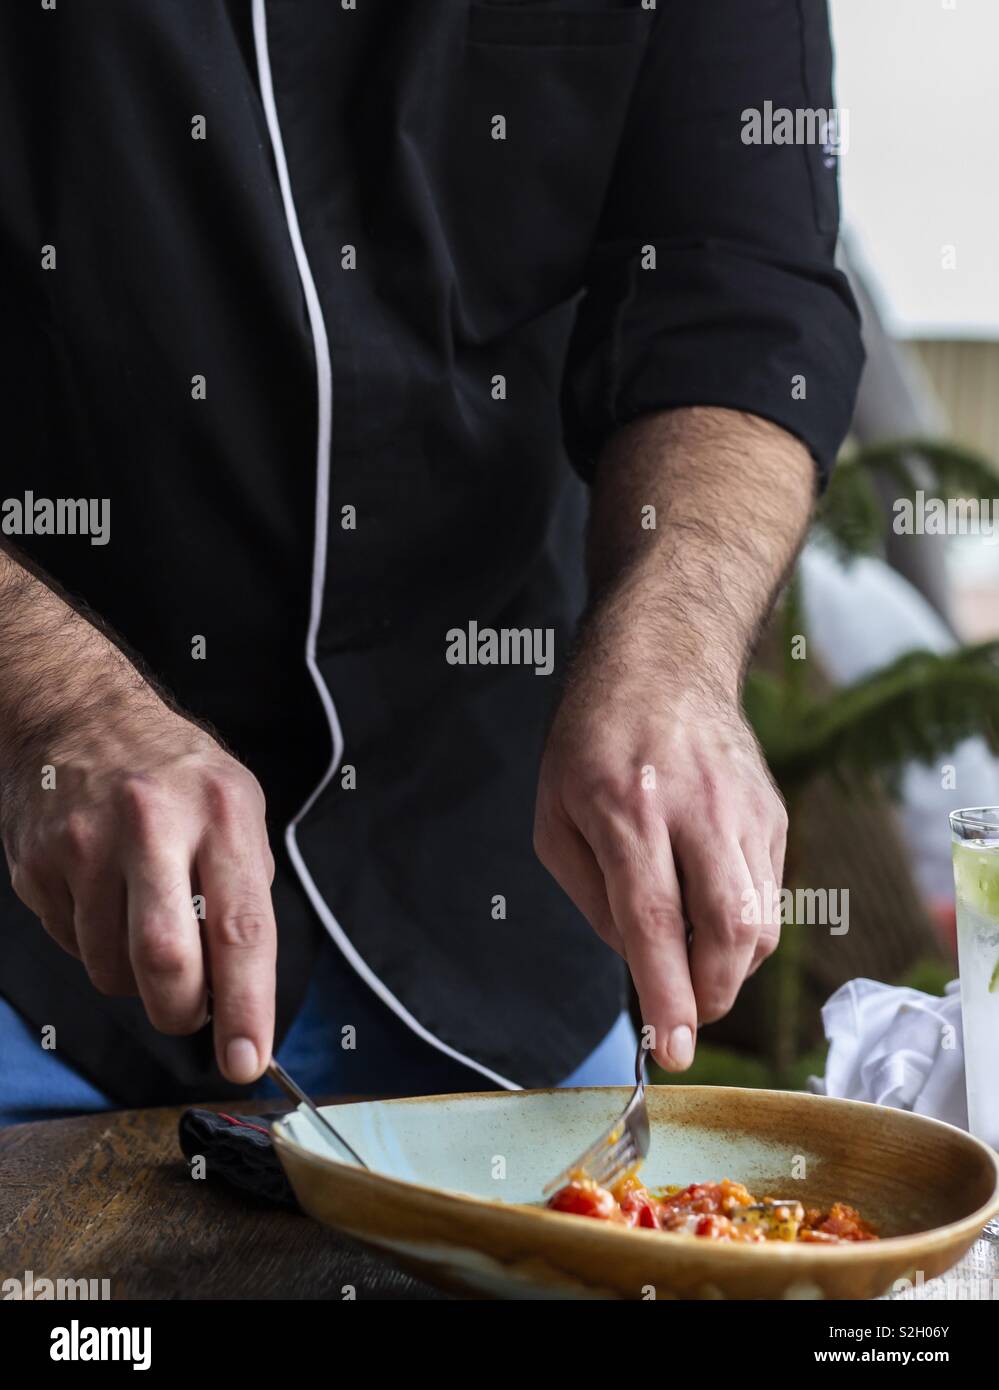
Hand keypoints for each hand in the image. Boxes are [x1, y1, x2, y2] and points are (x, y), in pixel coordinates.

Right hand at [1, 695, 275, 1083]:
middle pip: (165, 962)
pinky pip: (72, 945)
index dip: (247, 1006)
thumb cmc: (174, 770)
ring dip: (135, 978)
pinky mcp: (37, 862)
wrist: (76, 713)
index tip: (248, 1061)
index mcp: (221, 810)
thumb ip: (246, 886)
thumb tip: (242, 986)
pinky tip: (102, 895)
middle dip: (182, 1012)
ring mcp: (85, 843)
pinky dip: (95, 943)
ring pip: (111, 969)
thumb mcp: (236, 801)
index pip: (241, 928)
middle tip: (190, 1014)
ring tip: (145, 923)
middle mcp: (152, 824)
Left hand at [533, 636, 786, 1072]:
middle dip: (713, 994)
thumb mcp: (555, 815)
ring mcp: (745, 810)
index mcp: (627, 808)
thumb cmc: (592, 740)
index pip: (656, 920)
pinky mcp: (773, 812)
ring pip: (762, 920)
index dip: (668, 994)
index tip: (674, 1050)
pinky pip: (771, 894)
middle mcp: (697, 809)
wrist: (664, 661)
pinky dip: (743, 924)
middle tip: (686, 1012)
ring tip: (693, 958)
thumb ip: (592, 896)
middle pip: (730, 928)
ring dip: (730, 966)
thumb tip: (639, 960)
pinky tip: (710, 908)